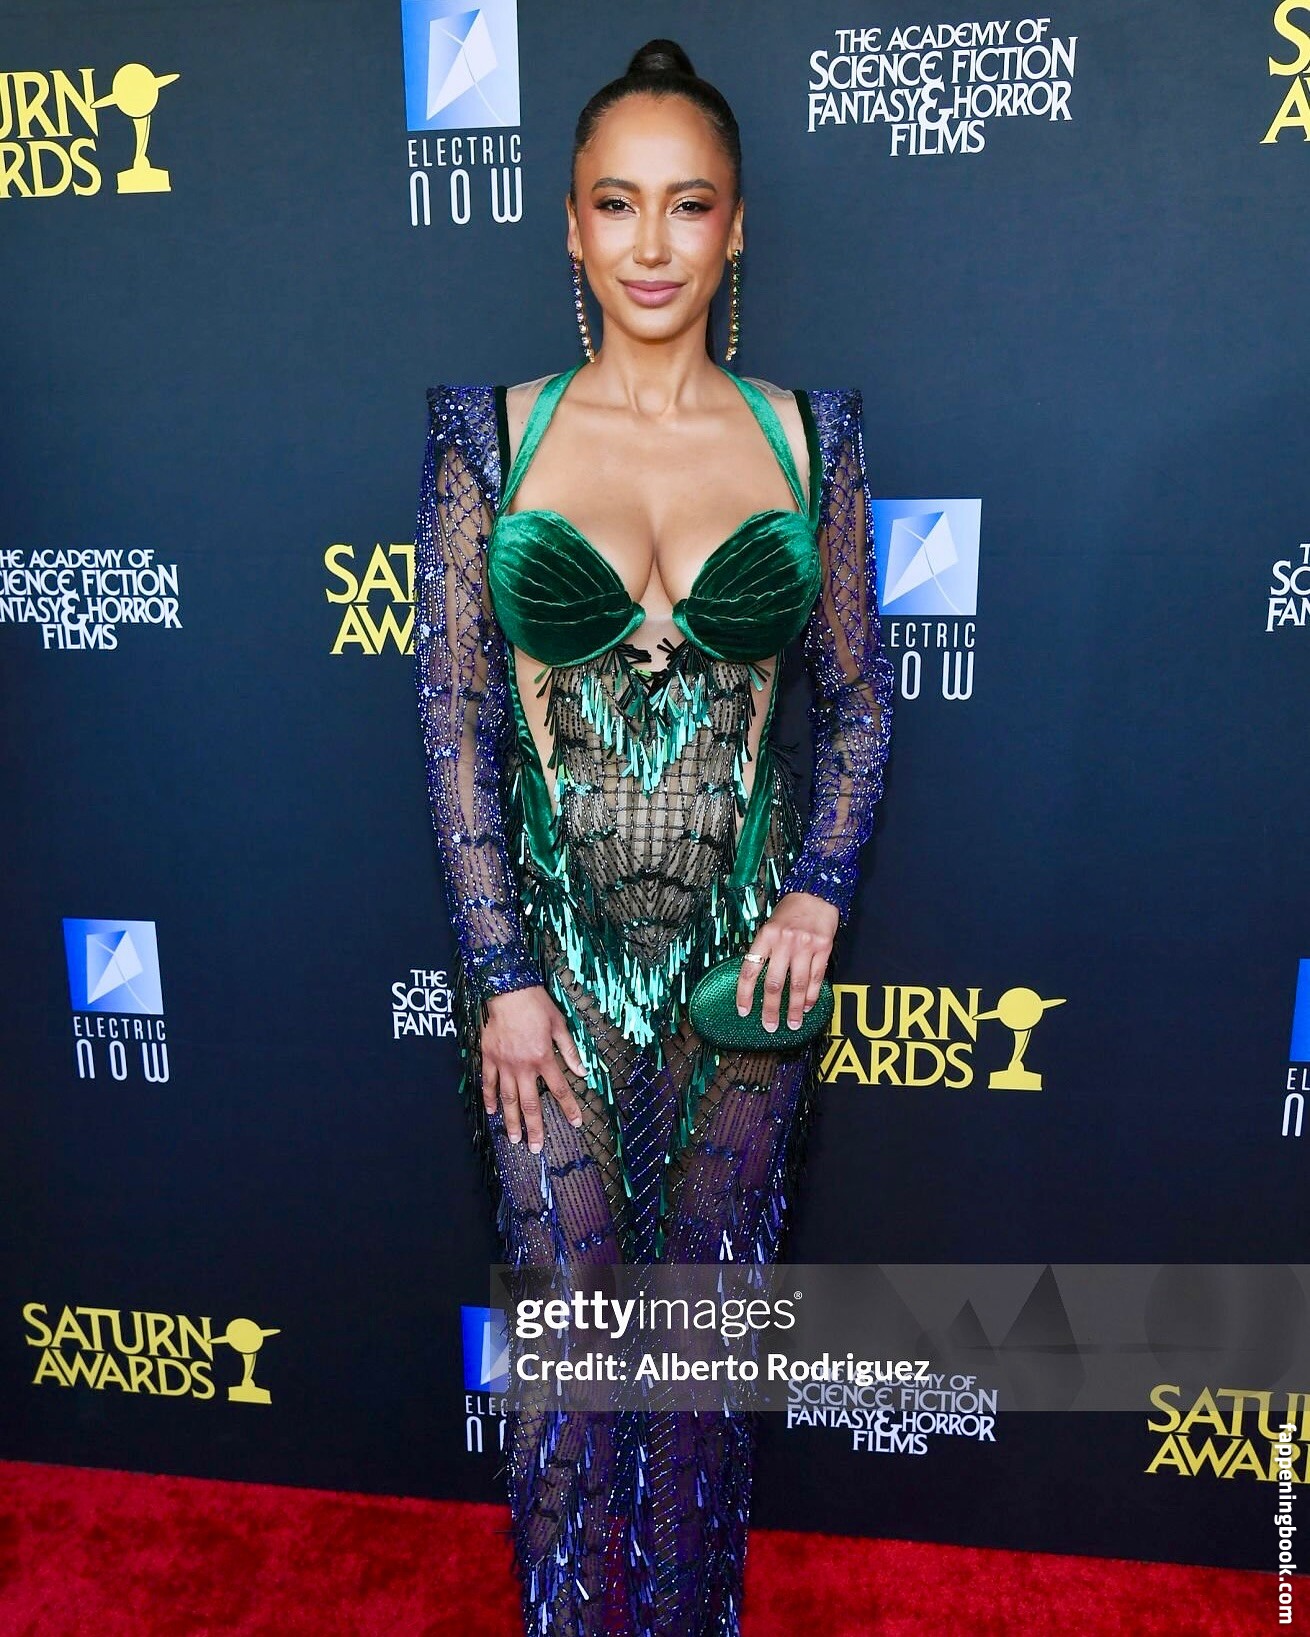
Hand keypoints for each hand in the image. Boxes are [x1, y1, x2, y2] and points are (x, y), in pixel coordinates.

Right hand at [481, 986, 588, 1152]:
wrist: (508, 991)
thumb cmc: (536, 1005)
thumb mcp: (560, 1024)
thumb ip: (570, 1050)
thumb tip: (583, 1070)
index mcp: (544, 1058)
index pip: (560, 1089)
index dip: (569, 1108)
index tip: (576, 1123)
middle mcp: (524, 1066)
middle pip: (530, 1104)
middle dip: (534, 1128)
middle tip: (536, 1147)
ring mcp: (504, 1064)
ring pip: (508, 1099)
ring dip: (511, 1121)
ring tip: (514, 1139)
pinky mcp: (489, 1058)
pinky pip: (488, 1082)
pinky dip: (489, 1098)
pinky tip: (491, 1112)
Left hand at [735, 892, 839, 1034]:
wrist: (817, 892)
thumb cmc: (790, 910)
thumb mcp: (770, 925)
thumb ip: (765, 949)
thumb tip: (758, 980)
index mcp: (766, 935)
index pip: (751, 969)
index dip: (745, 993)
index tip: (743, 1011)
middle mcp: (784, 941)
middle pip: (775, 983)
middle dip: (771, 1009)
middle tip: (769, 1026)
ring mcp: (805, 945)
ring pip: (797, 985)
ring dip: (794, 1008)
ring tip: (792, 1024)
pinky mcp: (823, 948)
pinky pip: (816, 978)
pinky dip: (811, 995)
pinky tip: (807, 1007)